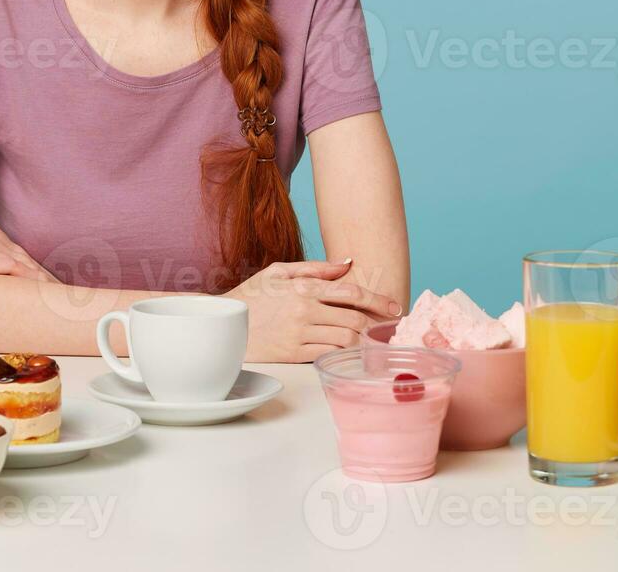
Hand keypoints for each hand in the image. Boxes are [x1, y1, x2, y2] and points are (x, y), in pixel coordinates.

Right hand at [226, 259, 400, 362]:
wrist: (222, 323)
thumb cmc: (252, 296)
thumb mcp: (279, 272)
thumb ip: (315, 268)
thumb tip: (348, 263)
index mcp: (302, 287)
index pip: (350, 291)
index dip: (377, 300)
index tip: (394, 308)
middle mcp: (303, 309)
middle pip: (353, 318)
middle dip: (374, 323)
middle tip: (385, 328)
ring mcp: (298, 333)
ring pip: (344, 338)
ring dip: (360, 340)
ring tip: (369, 340)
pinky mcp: (292, 353)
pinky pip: (328, 354)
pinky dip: (342, 354)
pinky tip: (348, 351)